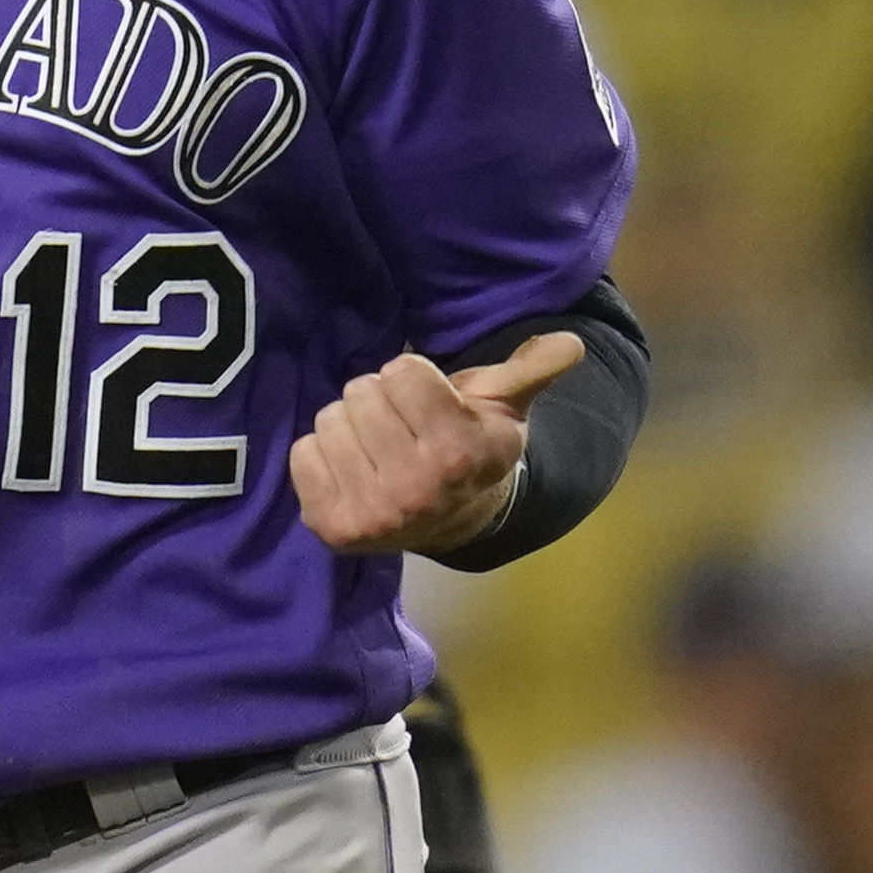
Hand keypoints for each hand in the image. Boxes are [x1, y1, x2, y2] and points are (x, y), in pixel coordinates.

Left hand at [289, 332, 584, 557]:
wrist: (452, 521)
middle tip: (403, 431)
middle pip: (360, 392)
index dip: (415, 382)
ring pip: (330, 420)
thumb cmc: (470, 447)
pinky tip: (354, 472)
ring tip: (380, 451)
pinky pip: (302, 452)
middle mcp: (416, 489)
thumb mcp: (505, 407)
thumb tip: (570, 344)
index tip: (432, 408)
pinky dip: (321, 454)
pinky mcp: (332, 527)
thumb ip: (532, 369)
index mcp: (459, 452)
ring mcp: (373, 514)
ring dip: (351, 427)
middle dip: (380, 402)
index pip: (400, 371)